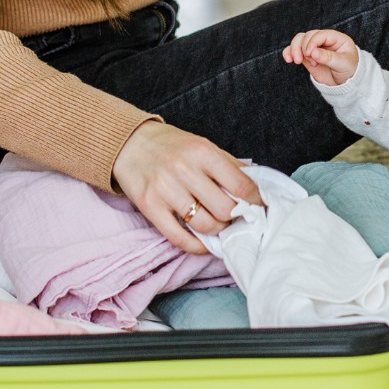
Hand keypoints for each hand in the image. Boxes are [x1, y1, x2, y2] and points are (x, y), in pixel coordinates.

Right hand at [111, 120, 261, 255]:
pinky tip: (203, 242)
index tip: (259, 206)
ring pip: (205, 225)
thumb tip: (255, 183)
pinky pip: (179, 237)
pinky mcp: (150, 207)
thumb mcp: (202, 145)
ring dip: (218, 230)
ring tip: (219, 225)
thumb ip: (228, 164)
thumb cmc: (170, 145)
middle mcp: (184, 170)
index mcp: (203, 152)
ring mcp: (166, 190)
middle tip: (237, 216)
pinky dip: (196, 246)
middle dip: (236, 217)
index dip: (255, 200)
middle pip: (225, 209)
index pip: (241, 185)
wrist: (129, 143)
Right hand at [282, 29, 359, 85]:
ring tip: (296, 60)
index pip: (320, 34)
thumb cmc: (350, 70)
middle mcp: (324, 40)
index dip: (312, 42)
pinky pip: (294, 50)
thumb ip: (328, 57)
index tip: (309, 54)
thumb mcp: (343, 64)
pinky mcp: (307, 56)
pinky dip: (289, 52)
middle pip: (307, 36)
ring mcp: (315, 48)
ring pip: (299, 40)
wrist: (346, 83)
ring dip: (294, 48)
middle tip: (305, 60)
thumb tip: (313, 52)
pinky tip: (288, 59)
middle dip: (302, 47)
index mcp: (336, 38)